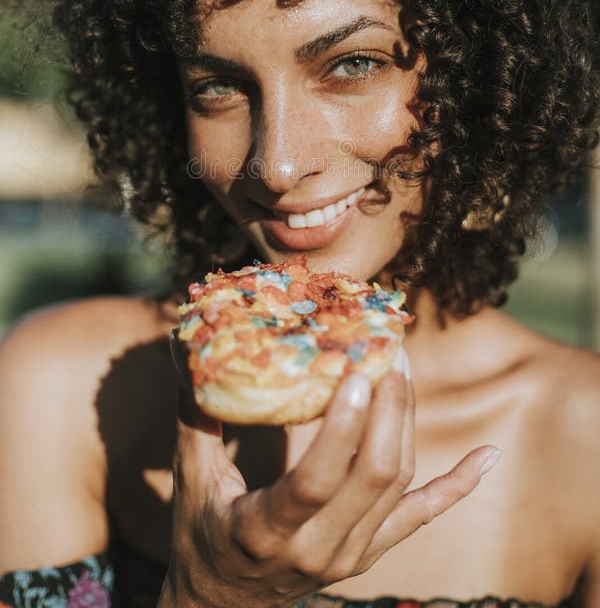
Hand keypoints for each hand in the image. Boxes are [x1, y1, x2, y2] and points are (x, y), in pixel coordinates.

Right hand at [161, 344, 499, 607]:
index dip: (342, 429)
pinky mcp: (371, 553)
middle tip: (387, 352)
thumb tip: (190, 348)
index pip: (316, 481)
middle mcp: (318, 548)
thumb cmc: (201, 536)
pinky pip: (421, 517)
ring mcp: (352, 555)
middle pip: (373, 477)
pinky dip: (457, 486)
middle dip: (388, 409)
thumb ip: (195, 416)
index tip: (356, 372)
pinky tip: (485, 456)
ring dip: (407, 422)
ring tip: (403, 367)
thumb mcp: (190, 481)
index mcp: (268, 531)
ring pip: (398, 485)